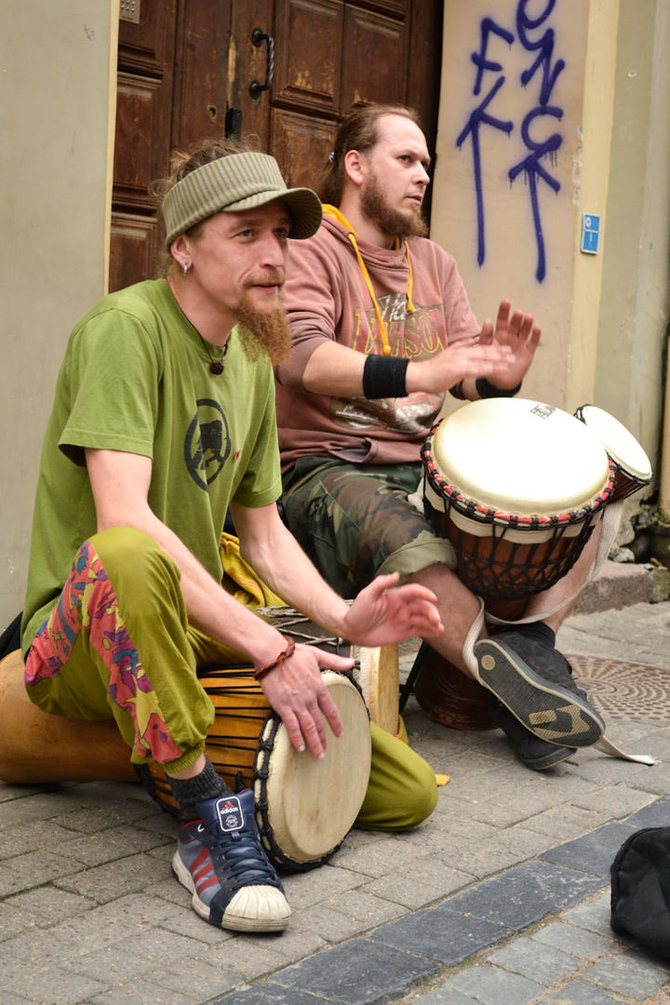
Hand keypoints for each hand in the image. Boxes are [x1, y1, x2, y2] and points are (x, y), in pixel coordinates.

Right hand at [258, 643, 350, 758]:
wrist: (272, 653)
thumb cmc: (293, 653)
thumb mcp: (317, 655)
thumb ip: (335, 661)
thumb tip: (352, 662)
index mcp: (319, 686)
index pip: (331, 709)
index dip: (336, 723)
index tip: (340, 734)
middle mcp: (310, 698)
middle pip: (319, 723)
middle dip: (323, 739)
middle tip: (325, 751)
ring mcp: (296, 703)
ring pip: (308, 728)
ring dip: (314, 743)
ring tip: (318, 755)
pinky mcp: (282, 706)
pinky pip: (291, 726)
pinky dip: (296, 738)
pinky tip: (300, 747)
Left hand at [342, 572, 442, 647]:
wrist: (351, 630)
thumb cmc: (357, 611)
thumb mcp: (367, 594)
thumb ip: (381, 583)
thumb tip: (395, 574)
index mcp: (396, 596)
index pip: (414, 592)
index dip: (424, 593)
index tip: (433, 597)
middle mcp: (402, 607)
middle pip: (422, 606)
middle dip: (431, 611)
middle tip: (436, 619)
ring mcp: (403, 620)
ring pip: (423, 619)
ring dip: (433, 622)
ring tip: (440, 627)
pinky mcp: (403, 632)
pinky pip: (419, 631)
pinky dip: (429, 631)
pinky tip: (436, 632)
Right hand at [407, 338, 513, 394]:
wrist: (420, 375)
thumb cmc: (432, 370)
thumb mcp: (448, 355)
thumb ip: (460, 348)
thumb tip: (472, 342)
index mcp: (460, 349)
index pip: (479, 346)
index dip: (493, 347)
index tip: (505, 347)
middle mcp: (462, 352)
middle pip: (485, 350)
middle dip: (500, 351)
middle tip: (512, 352)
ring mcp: (461, 360)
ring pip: (484, 358)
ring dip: (499, 360)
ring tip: (511, 361)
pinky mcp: (459, 369)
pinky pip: (479, 368)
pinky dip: (491, 368)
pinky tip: (500, 370)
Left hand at [478, 299, 540, 389]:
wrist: (501, 381)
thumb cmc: (492, 363)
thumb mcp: (485, 350)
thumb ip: (485, 337)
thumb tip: (487, 321)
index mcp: (500, 334)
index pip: (502, 320)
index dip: (504, 311)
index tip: (506, 301)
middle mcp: (511, 336)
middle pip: (515, 324)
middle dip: (517, 318)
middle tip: (518, 313)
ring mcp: (520, 343)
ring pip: (525, 330)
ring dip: (527, 323)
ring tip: (528, 317)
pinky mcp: (528, 351)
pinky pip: (533, 341)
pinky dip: (535, 335)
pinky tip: (537, 327)